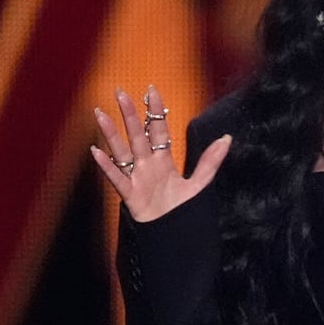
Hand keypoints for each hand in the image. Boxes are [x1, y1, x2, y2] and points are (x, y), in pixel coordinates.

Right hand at [91, 84, 230, 222]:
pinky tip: (96, 151)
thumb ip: (211, 161)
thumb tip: (227, 138)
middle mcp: (147, 165)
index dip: (155, 112)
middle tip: (120, 92)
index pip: (158, 130)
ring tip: (100, 114)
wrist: (173, 234)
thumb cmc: (182, 209)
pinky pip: (117, 178)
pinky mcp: (130, 194)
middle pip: (137, 135)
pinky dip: (106, 166)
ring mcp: (136, 178)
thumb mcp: (200, 183)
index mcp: (163, 160)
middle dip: (129, 114)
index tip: (151, 90)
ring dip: (110, 134)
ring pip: (122, 151)